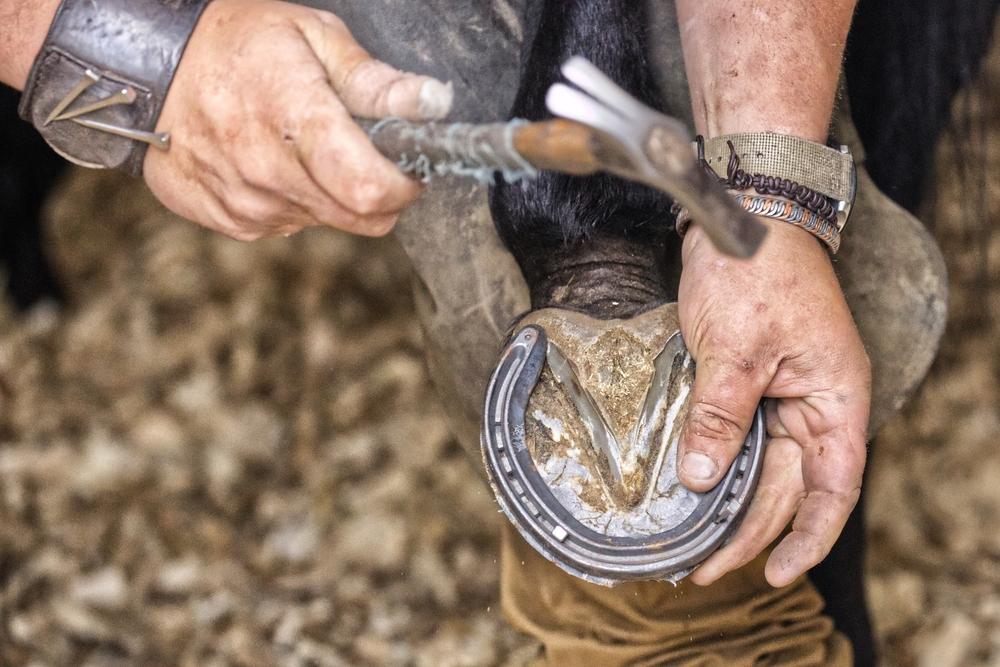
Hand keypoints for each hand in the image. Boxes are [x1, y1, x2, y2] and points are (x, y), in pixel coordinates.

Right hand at [144, 0, 451, 240]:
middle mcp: (265, 168)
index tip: (408, 169)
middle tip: (361, 153)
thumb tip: (433, 104)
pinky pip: (285, 227)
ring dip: (330, 195)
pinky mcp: (226, 220)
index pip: (367, 187)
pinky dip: (293, 202)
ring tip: (304, 147)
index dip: (403, 186)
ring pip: (323, 223)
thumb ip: (375, 82)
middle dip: (375, 192)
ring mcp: (243, 200)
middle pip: (355, 216)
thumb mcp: (314, 37)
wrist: (147, 68)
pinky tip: (272, 163)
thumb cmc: (238, 43)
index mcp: (293, 117)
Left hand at [676, 219, 870, 586]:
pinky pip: (736, 435)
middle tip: (703, 566)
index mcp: (834, 398)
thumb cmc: (757, 268)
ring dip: (728, 504)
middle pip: (786, 485)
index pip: (831, 488)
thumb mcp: (736, 348)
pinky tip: (690, 489)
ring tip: (692, 542)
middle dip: (747, 530)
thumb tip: (703, 479)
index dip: (808, 536)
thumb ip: (722, 416)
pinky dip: (715, 463)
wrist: (740, 213)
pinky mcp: (747, 380)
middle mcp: (812, 403)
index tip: (774, 572)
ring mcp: (780, 392)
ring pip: (757, 465)